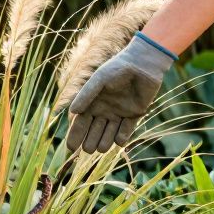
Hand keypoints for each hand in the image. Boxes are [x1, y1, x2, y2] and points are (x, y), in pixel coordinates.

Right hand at [65, 33, 175, 152]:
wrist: (143, 65)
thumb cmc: (117, 68)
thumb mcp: (99, 80)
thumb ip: (86, 95)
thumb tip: (73, 111)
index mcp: (92, 103)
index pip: (80, 123)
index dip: (75, 136)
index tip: (71, 149)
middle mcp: (104, 111)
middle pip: (93, 133)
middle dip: (89, 142)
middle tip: (89, 148)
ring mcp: (119, 114)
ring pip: (108, 136)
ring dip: (104, 143)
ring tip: (101, 147)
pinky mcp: (134, 116)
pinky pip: (125, 132)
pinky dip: (121, 138)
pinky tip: (118, 139)